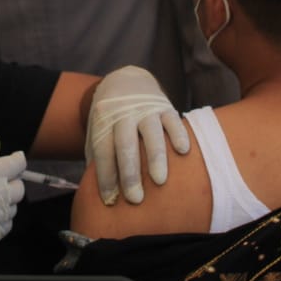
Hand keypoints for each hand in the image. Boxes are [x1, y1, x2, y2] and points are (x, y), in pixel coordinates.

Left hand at [85, 65, 189, 205]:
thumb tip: (101, 194)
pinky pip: (173, 120)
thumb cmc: (110, 119)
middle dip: (130, 172)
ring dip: (155, 157)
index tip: (110, 200)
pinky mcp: (164, 105)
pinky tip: (183, 151)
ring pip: (151, 132)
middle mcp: (124, 113)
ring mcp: (145, 108)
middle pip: (126, 143)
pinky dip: (179, 134)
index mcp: (103, 120)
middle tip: (136, 199)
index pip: (103, 150)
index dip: (106, 176)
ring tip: (160, 181)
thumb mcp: (98, 131)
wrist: (125, 80)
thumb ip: (98, 157)